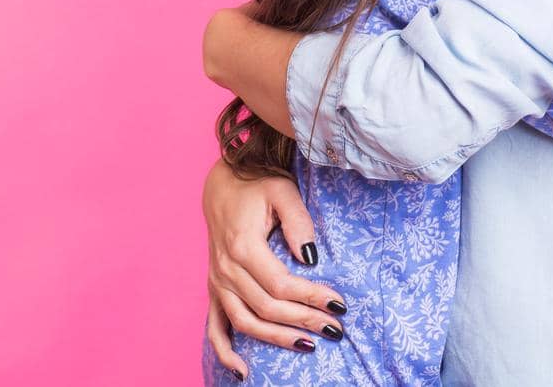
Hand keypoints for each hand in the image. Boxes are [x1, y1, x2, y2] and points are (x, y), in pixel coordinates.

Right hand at [202, 160, 346, 376]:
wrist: (222, 183)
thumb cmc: (256, 184)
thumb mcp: (282, 191)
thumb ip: (298, 222)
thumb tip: (310, 257)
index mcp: (243, 246)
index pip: (282, 284)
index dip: (311, 298)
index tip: (339, 304)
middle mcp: (226, 269)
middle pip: (268, 307)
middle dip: (304, 321)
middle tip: (336, 329)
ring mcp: (217, 281)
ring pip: (246, 322)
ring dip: (277, 339)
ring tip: (310, 346)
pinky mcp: (214, 288)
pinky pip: (214, 327)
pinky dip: (225, 351)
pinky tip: (243, 371)